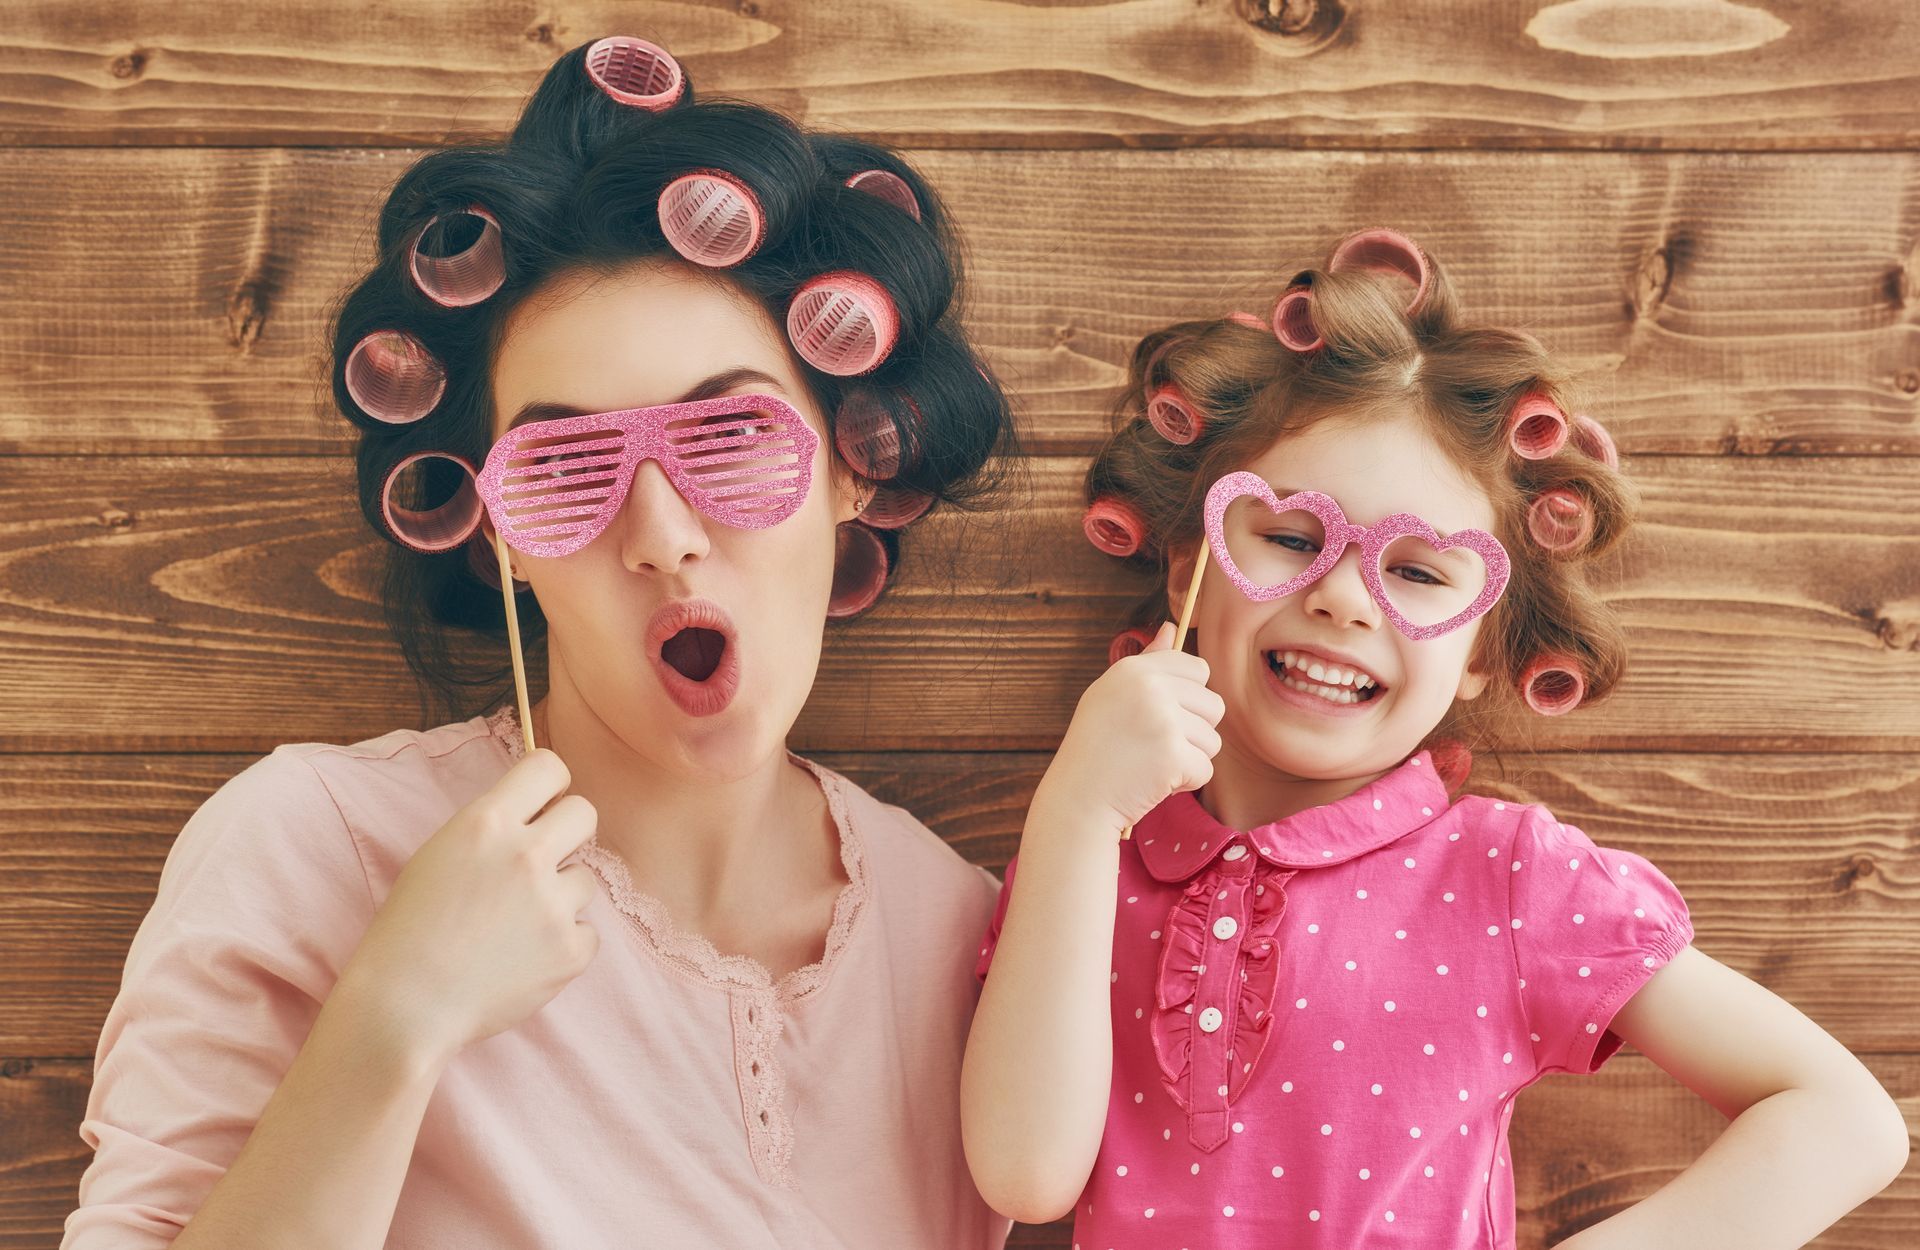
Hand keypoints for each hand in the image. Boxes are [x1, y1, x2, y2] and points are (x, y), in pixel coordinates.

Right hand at [338, 748, 600, 1067]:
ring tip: (515, 926)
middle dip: (568, 833)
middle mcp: (526, 854)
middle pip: (584, 813)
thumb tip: (541, 812)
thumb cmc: (411, 930)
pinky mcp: (571, 949)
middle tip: (542, 862)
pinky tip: (524, 958)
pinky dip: (563, 944)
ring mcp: (553, 903)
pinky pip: (587, 931)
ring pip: (585, 879)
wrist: (406, 1004)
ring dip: (560, 897)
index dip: (551, 784)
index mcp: (487, 822)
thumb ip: (493, 830)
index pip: (548, 767)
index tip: (545, 803)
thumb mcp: (440, 854)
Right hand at [1034, 621, 1224, 840]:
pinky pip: (1205, 768)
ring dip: (1190, 758)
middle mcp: (1149, 688)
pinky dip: (1185, 782)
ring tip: (1152, 763)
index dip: (1188, 698)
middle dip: (1193, 731)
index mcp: (1135, 669)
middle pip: (1214, 705)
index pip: (1198, 669)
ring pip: (1213, 740)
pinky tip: (1155, 781)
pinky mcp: (1173, 755)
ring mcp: (1162, 720)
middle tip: (1154, 745)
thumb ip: (1148, 661)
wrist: (1077, 797)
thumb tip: (1171, 627)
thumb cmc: (1096, 746)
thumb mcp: (1113, 694)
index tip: (1160, 717)